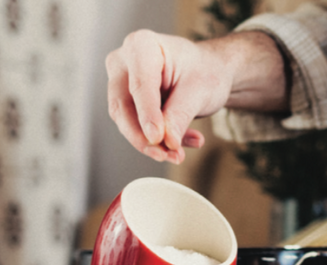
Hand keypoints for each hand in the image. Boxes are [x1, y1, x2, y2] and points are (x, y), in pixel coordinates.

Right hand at [106, 29, 288, 162]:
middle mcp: (123, 62)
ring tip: (178, 155)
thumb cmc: (203, 71)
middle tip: (168, 155)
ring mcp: (120, 83)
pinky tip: (180, 147)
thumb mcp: (200, 90)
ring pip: (126, 122)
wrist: (206, 73)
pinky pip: (135, 128)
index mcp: (141, 46)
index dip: (147, 115)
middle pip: (123, 106)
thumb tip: (167, 141)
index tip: (156, 138)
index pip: (140, 86)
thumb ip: (181, 114)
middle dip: (145, 137)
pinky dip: (158, 142)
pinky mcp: (126, 104)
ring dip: (152, 144)